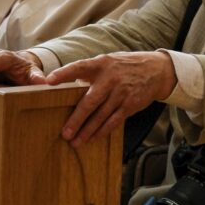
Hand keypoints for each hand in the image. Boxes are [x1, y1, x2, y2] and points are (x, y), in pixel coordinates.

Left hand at [46, 51, 176, 148]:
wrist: (156, 70)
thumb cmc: (124, 67)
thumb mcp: (107, 62)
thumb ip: (89, 72)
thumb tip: (65, 86)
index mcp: (101, 64)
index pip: (79, 67)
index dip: (63, 73)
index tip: (48, 81)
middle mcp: (110, 78)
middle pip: (90, 101)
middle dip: (76, 119)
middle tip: (65, 133)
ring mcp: (121, 92)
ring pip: (101, 116)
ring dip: (88, 131)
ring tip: (76, 142)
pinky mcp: (131, 104)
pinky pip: (114, 121)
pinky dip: (103, 131)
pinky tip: (93, 138)